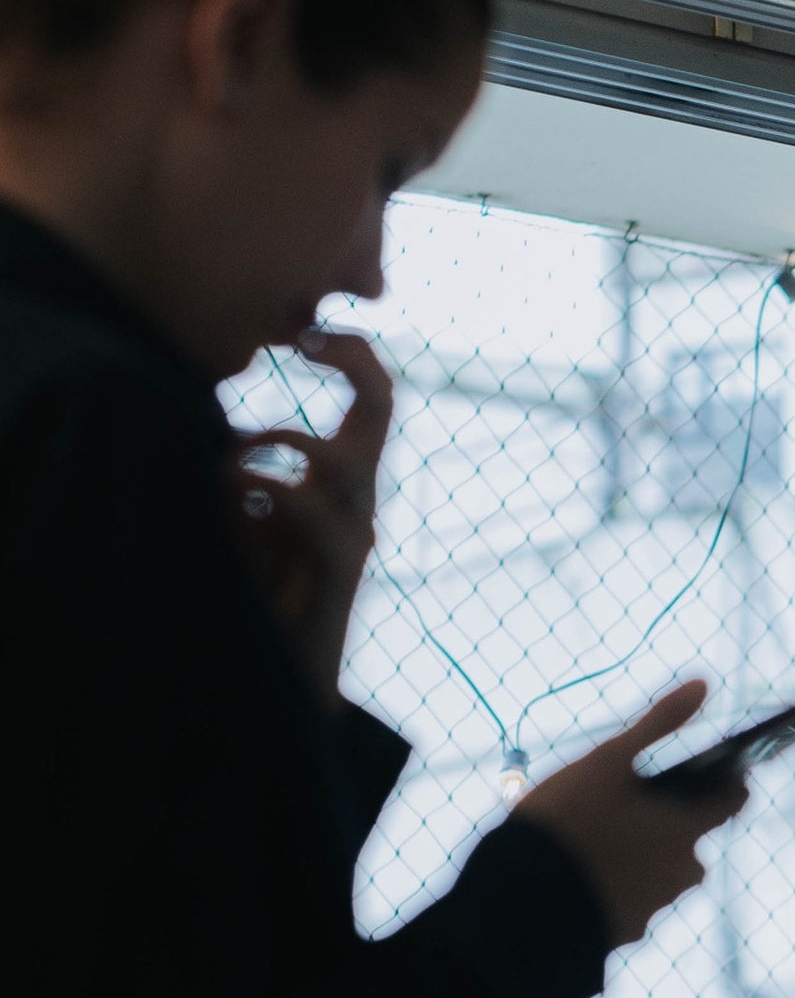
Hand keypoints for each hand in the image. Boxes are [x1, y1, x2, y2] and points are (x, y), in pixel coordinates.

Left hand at [227, 327, 391, 701]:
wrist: (275, 671)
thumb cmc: (255, 585)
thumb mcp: (245, 507)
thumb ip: (242, 459)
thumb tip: (206, 409)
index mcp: (344, 475)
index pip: (374, 395)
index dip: (352, 351)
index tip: (306, 325)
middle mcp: (359, 496)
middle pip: (383, 407)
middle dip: (349, 360)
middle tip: (301, 336)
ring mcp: (355, 532)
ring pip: (344, 461)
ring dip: (278, 441)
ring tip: (230, 454)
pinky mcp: (338, 571)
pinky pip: (316, 517)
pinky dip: (271, 493)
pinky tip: (234, 493)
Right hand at [511, 679, 748, 945]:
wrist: (519, 904)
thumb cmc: (565, 823)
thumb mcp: (608, 760)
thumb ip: (658, 723)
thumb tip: (703, 684)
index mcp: (687, 827)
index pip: (733, 799)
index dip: (726, 780)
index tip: (709, 768)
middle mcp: (683, 871)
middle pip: (691, 838)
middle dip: (668, 820)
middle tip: (624, 802)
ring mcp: (656, 904)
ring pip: (660, 870)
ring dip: (641, 853)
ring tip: (595, 835)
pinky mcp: (626, 931)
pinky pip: (631, 899)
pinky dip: (616, 884)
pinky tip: (583, 872)